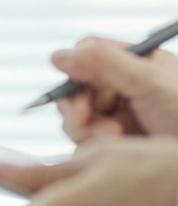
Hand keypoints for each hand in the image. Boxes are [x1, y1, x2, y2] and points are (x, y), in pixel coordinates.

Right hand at [52, 36, 177, 142]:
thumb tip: (56, 55)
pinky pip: (84, 142)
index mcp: (138, 61)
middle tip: (87, 124)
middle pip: (76, 88)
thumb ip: (105, 64)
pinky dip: (93, 147)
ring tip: (116, 139)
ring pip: (76, 118)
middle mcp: (125, 85)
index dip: (77, 75)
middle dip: (81, 108)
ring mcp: (119, 114)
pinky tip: (116, 149)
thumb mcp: (149, 85)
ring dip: (88, 130)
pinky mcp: (115, 142)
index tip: (81, 95)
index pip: (87, 56)